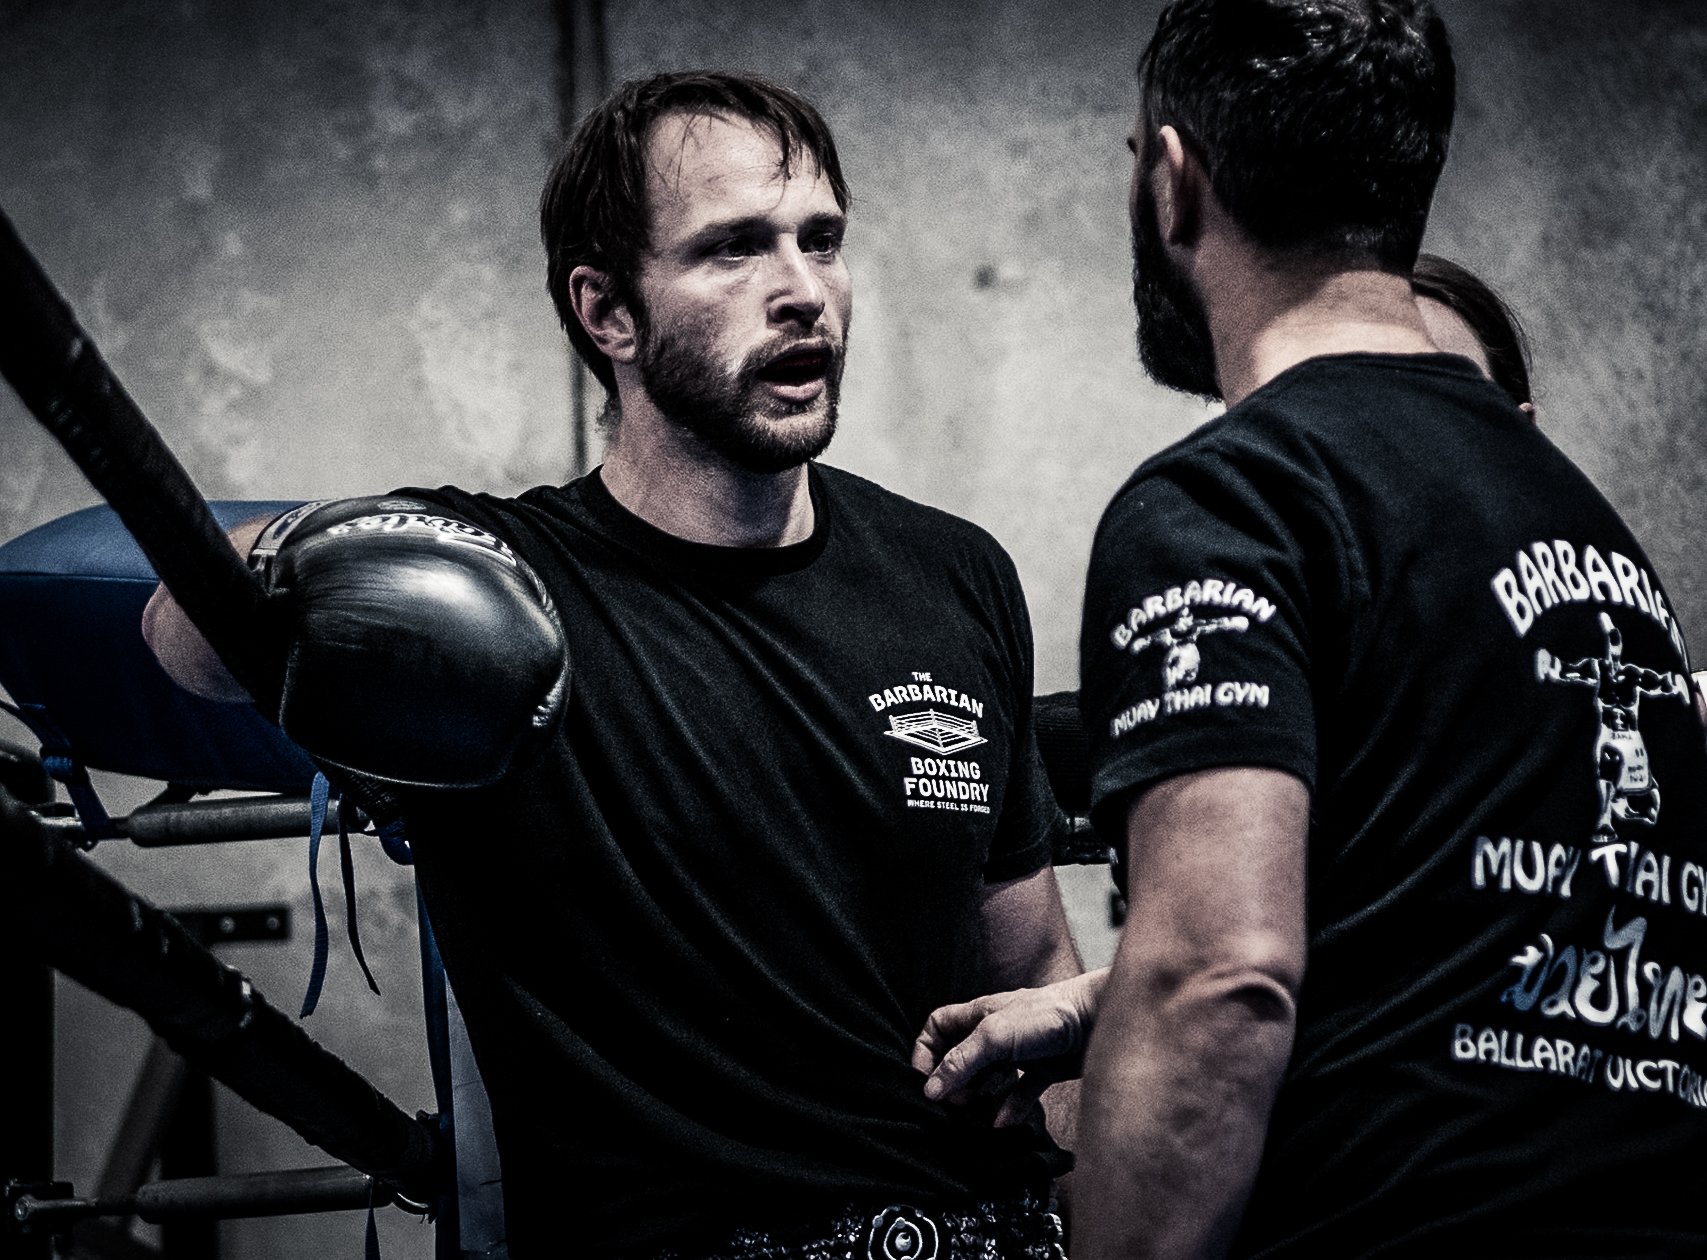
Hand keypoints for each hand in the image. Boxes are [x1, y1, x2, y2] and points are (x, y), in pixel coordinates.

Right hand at [912, 968, 1106, 1105]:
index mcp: (979, 1014)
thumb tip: (931, 1090)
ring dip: (982, 1096)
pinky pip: (1020, 1094)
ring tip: (979, 1109)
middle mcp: (996, 1033)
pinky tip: (1005, 1122)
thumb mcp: (994, 1035)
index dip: (926, 1051)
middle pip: (962, 1058)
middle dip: (955, 1081)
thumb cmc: (1046, 1016)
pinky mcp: (1043, 1070)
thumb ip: (961, 1062)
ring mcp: (1020, 1052)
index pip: (938, 1027)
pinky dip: (1011, 1109)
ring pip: (990, 1079)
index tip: (924, 1080)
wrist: (1098, 1020)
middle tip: (957, 1100)